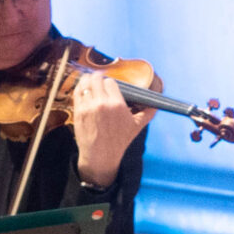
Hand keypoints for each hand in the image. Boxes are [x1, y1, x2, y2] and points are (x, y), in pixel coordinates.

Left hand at [69, 67, 147, 188]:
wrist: (101, 156)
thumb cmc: (119, 141)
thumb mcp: (136, 127)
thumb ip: (148, 113)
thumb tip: (156, 105)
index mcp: (117, 105)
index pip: (110, 82)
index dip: (109, 83)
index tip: (109, 86)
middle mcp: (102, 104)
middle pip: (97, 79)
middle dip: (98, 78)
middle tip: (98, 80)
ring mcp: (89, 107)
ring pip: (85, 83)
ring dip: (87, 80)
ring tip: (89, 80)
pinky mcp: (79, 111)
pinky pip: (77, 92)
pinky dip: (79, 87)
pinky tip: (82, 87)